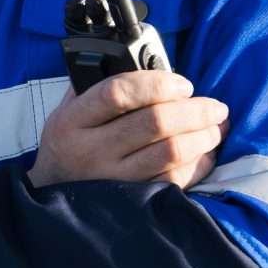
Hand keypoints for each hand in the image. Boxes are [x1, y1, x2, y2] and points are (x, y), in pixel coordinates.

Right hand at [30, 70, 227, 190]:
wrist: (51, 196)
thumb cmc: (66, 147)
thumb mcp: (65, 113)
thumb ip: (95, 86)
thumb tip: (145, 63)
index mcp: (73, 121)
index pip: (118, 92)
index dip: (157, 84)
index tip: (183, 84)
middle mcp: (92, 151)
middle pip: (154, 123)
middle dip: (194, 111)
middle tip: (215, 106)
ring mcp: (113, 180)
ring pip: (170, 152)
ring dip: (203, 137)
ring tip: (216, 127)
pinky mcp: (132, 203)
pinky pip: (174, 181)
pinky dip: (198, 165)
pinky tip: (206, 153)